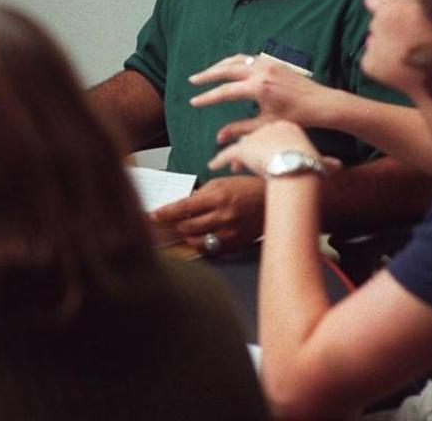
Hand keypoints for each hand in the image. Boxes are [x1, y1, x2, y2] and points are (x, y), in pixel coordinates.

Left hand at [151, 175, 265, 254]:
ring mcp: (230, 233)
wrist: (277, 201)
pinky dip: (204, 243)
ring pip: (197, 241)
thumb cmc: (249, 188)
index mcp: (218, 198)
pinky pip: (212, 249)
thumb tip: (184, 204)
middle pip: (187, 227)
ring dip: (188, 235)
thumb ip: (202, 194)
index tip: (153, 216)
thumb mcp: (223, 183)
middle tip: (172, 222)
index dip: (165, 213)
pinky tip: (205, 235)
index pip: (183, 207)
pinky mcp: (236, 245)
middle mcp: (223, 217)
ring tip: (190, 228)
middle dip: (176, 225)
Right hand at [189, 53, 342, 143]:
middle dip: (207, 75)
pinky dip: (236, 62)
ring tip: (208, 73)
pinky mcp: (274, 62)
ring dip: (220, 66)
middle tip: (192, 80)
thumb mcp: (266, 125)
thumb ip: (240, 129)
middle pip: (226, 69)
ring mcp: (268, 64)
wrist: (322, 104)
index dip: (207, 97)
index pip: (225, 91)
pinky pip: (249, 58)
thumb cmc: (297, 117)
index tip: (193, 102)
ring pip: (237, 60)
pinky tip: (231, 69)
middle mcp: (262, 71)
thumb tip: (219, 137)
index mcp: (259, 87)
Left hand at [207, 120, 319, 178]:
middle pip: (255, 132)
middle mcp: (271, 125)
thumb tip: (339, 168)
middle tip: (232, 142)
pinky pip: (229, 154)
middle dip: (241, 133)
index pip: (272, 130)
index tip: (259, 146)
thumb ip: (324, 162)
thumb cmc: (313, 165)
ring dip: (229, 149)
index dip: (264, 140)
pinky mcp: (245, 148)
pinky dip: (221, 160)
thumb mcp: (319, 160)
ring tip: (221, 156)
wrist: (301, 169)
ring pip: (240, 142)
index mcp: (288, 125)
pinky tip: (213, 165)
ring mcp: (257, 135)